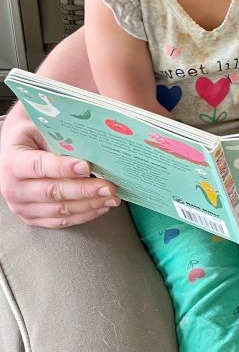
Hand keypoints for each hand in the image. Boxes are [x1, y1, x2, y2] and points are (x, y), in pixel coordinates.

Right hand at [0, 106, 120, 227]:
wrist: (16, 150)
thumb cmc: (34, 135)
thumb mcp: (43, 130)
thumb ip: (62, 141)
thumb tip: (93, 151)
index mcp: (14, 162)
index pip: (39, 166)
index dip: (63, 167)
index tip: (87, 166)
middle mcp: (14, 188)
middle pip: (53, 192)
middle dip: (84, 190)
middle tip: (109, 186)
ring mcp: (22, 207)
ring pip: (59, 210)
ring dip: (89, 204)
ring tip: (112, 197)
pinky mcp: (33, 218)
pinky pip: (61, 221)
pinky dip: (84, 215)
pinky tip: (101, 206)